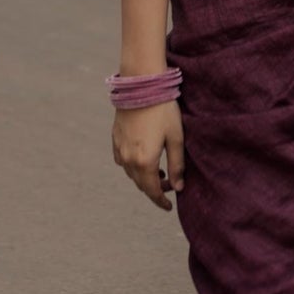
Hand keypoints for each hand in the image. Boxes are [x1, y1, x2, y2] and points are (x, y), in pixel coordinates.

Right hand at [113, 99, 185, 213]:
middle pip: (141, 184)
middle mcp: (129, 159)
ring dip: (144, 177)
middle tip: (170, 184)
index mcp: (145, 162)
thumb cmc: (163, 110)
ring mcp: (119, 149)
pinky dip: (133, 165)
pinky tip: (142, 158)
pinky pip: (122, 160)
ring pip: (131, 173)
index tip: (169, 207)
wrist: (141, 86)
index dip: (161, 201)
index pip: (152, 191)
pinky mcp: (115, 138)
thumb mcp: (176, 138)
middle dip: (155, 189)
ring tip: (159, 172)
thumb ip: (177, 165)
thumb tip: (178, 187)